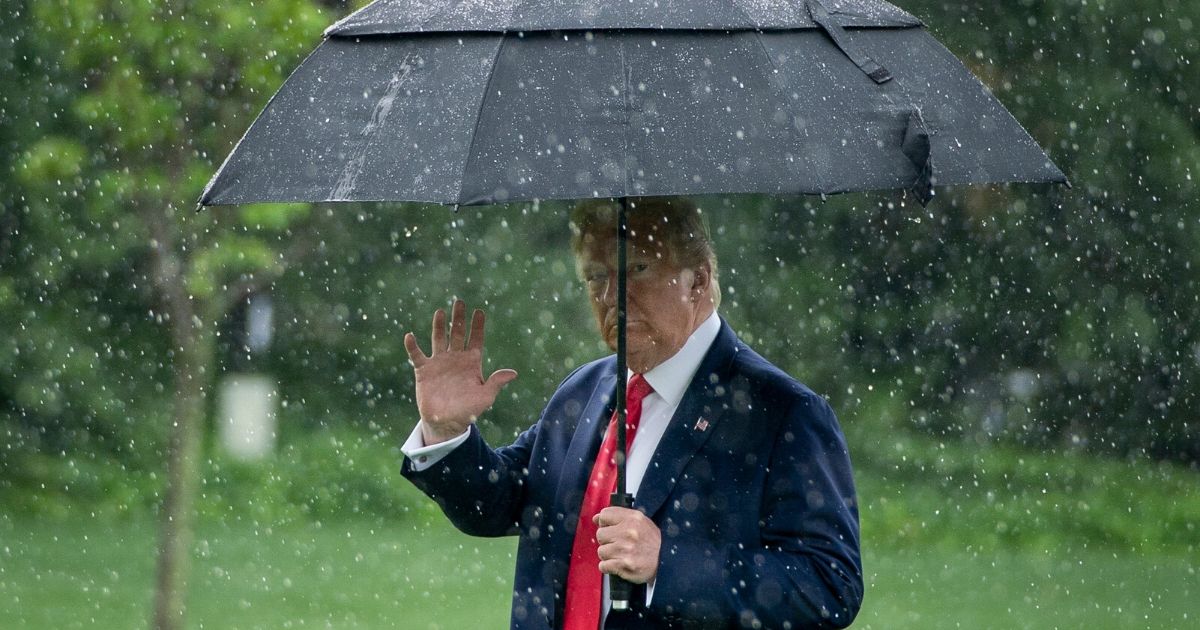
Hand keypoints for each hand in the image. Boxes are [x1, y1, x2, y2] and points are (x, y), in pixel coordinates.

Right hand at [403, 300, 517, 443]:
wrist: (446, 422)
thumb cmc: (469, 410)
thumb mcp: (485, 397)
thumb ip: (496, 383)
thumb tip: (513, 373)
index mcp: (472, 362)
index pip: (476, 339)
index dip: (477, 326)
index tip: (479, 312)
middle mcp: (455, 358)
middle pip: (457, 333)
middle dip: (459, 318)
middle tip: (460, 302)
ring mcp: (439, 362)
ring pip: (438, 338)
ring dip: (438, 326)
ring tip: (440, 312)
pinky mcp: (424, 370)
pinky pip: (417, 355)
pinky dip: (412, 346)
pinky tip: (410, 336)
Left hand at [594, 506, 660, 583]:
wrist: (666, 562)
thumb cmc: (653, 543)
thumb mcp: (641, 522)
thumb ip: (619, 516)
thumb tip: (596, 518)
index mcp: (633, 519)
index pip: (604, 515)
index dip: (604, 523)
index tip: (610, 529)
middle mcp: (628, 532)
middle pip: (600, 534)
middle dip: (607, 540)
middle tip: (618, 544)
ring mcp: (625, 549)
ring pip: (601, 551)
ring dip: (608, 555)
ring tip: (620, 555)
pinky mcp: (623, 565)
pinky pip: (603, 565)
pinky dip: (608, 567)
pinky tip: (618, 564)